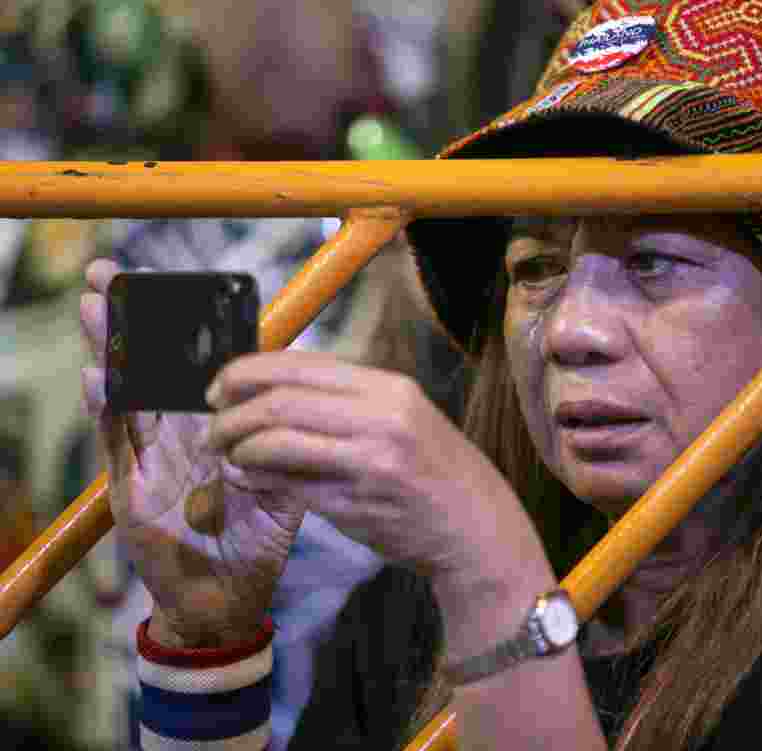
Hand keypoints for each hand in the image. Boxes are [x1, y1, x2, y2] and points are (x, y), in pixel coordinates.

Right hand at [79, 260, 309, 646]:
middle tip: (109, 273)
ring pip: (126, 393)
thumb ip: (284, 443)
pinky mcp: (132, 490)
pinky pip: (117, 444)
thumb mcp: (280, 482)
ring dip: (110, 351)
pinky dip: (108, 410)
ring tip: (94, 306)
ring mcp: (150, 459)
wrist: (230, 600)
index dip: (181, 326)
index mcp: (213, 429)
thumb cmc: (254, 538)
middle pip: (150, 368)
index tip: (171, 281)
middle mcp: (177, 436)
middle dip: (130, 321)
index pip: (195, 366)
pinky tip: (98, 377)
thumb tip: (304, 397)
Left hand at [203, 353, 554, 616]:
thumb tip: (268, 399)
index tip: (218, 388)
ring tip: (225, 455)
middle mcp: (382, 415)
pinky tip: (249, 480)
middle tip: (212, 427)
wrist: (478, 529)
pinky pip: (289, 485)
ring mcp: (371, 460)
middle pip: (280, 399)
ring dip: (237, 447)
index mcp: (388, 387)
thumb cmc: (436, 474)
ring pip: (277, 440)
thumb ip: (343, 406)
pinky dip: (257, 480)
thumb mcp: (402, 420)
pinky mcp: (359, 502)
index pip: (299, 365)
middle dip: (231, 413)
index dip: (246, 372)